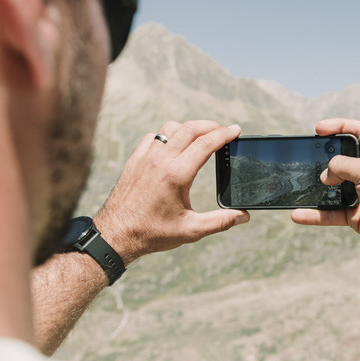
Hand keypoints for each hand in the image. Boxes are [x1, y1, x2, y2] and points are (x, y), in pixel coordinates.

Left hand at [94, 120, 249, 263]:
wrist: (115, 235)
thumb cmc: (152, 233)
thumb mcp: (191, 230)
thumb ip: (221, 221)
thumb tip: (244, 217)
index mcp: (176, 175)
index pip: (205, 144)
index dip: (224, 134)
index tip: (236, 130)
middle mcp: (160, 161)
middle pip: (190, 129)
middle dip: (211, 126)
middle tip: (224, 130)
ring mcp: (144, 158)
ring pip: (170, 128)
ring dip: (189, 128)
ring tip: (201, 137)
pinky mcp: (134, 160)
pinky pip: (154, 137)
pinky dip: (168, 136)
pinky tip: (174, 146)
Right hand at [291, 119, 359, 255]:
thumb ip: (342, 166)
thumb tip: (325, 175)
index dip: (340, 126)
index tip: (319, 128)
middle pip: (344, 159)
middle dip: (327, 159)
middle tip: (311, 158)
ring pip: (335, 188)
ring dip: (318, 189)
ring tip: (303, 185)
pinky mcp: (357, 215)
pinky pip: (332, 212)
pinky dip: (316, 214)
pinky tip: (300, 214)